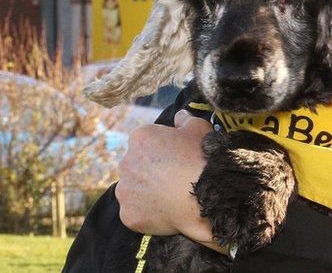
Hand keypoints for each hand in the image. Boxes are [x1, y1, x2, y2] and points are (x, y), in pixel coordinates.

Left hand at [116, 110, 226, 253]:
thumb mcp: (199, 128)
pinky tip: (165, 213)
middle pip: (136, 166)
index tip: (176, 159)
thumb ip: (185, 119)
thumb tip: (179, 116)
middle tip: (173, 179)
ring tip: (169, 198)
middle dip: (150, 171)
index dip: (162, 150)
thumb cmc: (202, 159)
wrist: (207, 197)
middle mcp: (125, 162)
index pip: (145, 142)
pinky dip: (147, 214)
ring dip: (145, 192)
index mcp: (140, 138)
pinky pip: (135, 213)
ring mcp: (125, 191)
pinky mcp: (128, 215)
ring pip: (132, 190)